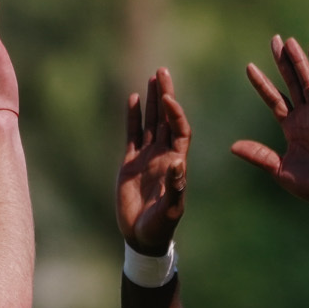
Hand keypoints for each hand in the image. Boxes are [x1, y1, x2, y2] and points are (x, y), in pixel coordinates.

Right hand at [117, 68, 190, 255]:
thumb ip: (175, 187)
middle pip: (166, 119)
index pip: (179, 130)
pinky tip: (133, 99)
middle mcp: (163, 155)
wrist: (141, 236)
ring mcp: (146, 157)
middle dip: (165, 95)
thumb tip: (178, 163)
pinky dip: (133, 118)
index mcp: (176, 163)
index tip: (169, 99)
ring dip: (151, 101)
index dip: (175, 114)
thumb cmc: (160, 226)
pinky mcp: (130, 163)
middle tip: (163, 71)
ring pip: (150, 122)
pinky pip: (132, 135)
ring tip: (152, 78)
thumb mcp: (171, 209)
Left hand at [230, 36, 308, 205]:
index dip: (262, 84)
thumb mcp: (279, 170)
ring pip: (305, 79)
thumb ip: (259, 155)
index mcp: (292, 127)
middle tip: (274, 40)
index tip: (250, 67)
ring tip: (287, 41)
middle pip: (290, 82)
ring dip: (296, 60)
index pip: (274, 99)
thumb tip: (233, 147)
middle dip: (282, 61)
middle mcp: (304, 116)